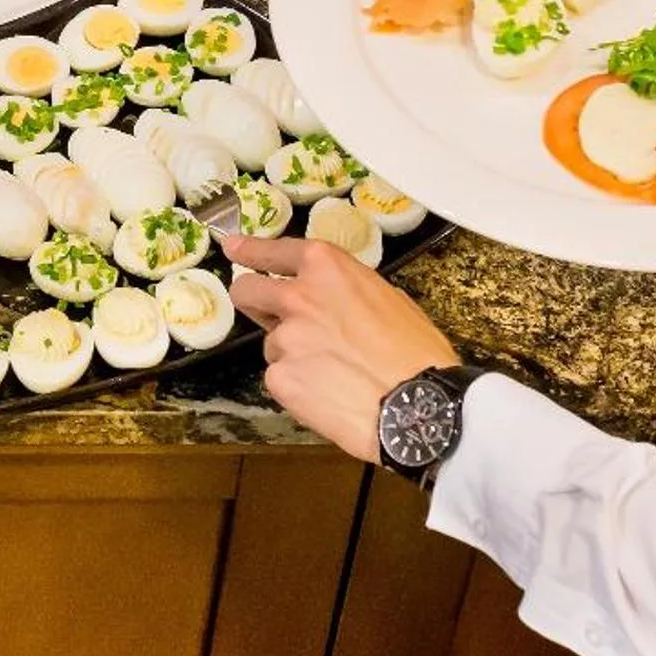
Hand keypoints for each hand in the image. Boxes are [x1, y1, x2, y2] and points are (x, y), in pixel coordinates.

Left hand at [223, 232, 457, 461]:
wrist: (421, 407)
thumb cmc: (416, 354)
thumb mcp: (388, 297)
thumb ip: (344, 289)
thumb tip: (331, 298)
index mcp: (325, 268)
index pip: (272, 251)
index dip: (250, 250)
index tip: (234, 248)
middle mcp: (297, 298)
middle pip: (247, 291)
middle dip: (254, 301)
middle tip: (271, 316)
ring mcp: (284, 340)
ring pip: (272, 344)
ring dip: (292, 354)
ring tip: (333, 373)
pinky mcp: (279, 379)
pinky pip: (280, 379)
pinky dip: (298, 387)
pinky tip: (330, 396)